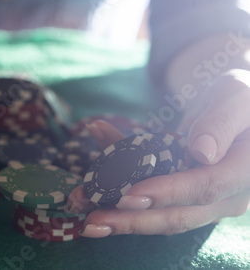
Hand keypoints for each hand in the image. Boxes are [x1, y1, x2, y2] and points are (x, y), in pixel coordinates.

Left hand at [66, 71, 249, 235]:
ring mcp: (207, 202)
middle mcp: (228, 195)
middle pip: (178, 214)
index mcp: (244, 170)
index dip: (166, 193)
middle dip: (132, 220)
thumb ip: (220, 123)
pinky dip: (122, 196)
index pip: (205, 187)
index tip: (128, 196)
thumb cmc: (238, 99)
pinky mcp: (185, 199)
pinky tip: (92, 190)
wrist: (236, 109)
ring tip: (87, 220)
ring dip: (122, 219)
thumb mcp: (234, 98)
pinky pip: (153, 202)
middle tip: (93, 222)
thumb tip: (202, 152)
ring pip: (162, 216)